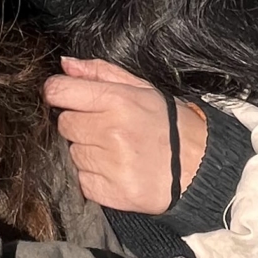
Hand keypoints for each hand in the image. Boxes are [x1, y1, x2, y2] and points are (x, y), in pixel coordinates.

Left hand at [43, 56, 206, 213]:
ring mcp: (111, 164)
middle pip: (64, 124)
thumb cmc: (168, 124)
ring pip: (72, 153)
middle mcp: (111, 131)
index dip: (57, 93)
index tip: (65, 98)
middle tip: (104, 128)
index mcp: (118, 100)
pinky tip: (115, 170)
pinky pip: (82, 180)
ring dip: (87, 151)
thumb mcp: (141, 89)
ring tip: (115, 150)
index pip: (59, 91)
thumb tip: (65, 64)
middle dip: (79, 124)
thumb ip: (100, 73)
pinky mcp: (112, 192)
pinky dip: (94, 177)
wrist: (199, 167)